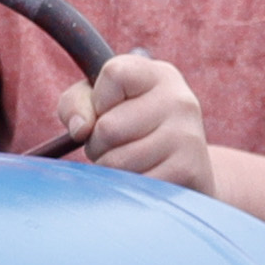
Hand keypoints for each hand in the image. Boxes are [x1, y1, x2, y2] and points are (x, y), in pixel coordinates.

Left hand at [67, 51, 211, 192]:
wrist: (184, 170)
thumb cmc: (133, 131)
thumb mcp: (102, 104)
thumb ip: (76, 104)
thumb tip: (80, 128)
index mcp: (159, 75)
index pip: (114, 74)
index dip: (97, 100)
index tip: (110, 110)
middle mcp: (179, 100)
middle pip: (107, 127)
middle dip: (98, 145)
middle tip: (117, 146)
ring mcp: (187, 136)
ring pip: (117, 162)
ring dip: (110, 170)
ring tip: (130, 163)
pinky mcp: (187, 171)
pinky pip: (133, 186)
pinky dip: (128, 189)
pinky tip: (144, 180)